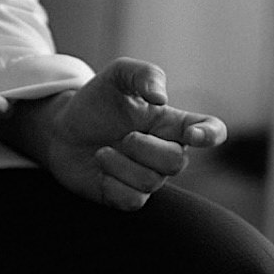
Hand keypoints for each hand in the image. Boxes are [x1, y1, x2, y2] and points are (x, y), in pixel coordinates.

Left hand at [15, 57, 226, 210]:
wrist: (61, 129)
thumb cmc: (97, 101)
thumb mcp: (117, 75)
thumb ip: (143, 74)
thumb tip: (162, 97)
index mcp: (171, 122)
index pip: (210, 130)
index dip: (211, 134)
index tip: (194, 134)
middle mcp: (165, 151)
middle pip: (176, 162)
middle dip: (144, 148)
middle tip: (122, 136)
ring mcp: (148, 176)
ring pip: (152, 182)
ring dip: (120, 163)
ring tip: (102, 151)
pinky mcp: (128, 196)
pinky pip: (133, 200)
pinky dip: (112, 183)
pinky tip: (101, 170)